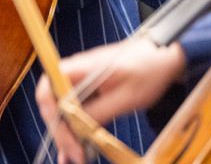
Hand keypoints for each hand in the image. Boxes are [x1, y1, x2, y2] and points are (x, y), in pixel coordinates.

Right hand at [35, 38, 185, 163]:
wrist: (161, 57)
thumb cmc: (147, 71)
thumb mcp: (127, 97)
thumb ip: (100, 112)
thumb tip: (78, 128)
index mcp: (79, 68)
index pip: (49, 89)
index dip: (52, 116)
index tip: (65, 138)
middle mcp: (74, 72)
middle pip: (53, 103)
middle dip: (60, 131)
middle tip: (74, 155)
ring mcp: (80, 80)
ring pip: (62, 108)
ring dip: (66, 132)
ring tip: (75, 156)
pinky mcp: (88, 89)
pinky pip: (75, 109)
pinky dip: (76, 127)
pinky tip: (80, 145)